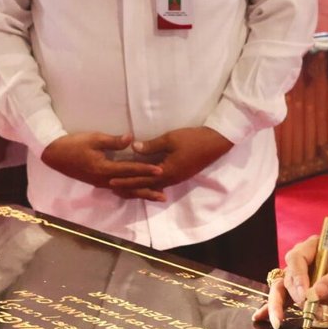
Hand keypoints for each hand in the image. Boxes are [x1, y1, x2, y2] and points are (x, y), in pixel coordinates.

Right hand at [42, 132, 162, 189]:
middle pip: (130, 187)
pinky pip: (119, 189)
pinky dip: (130, 192)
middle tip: (164, 195)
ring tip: (156, 197)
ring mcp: (101, 183)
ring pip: (125, 190)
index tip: (161, 171)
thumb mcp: (93, 139)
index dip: (146, 170)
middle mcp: (104, 180)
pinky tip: (138, 192)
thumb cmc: (74, 144)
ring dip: (141, 194)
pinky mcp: (98, 182)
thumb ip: (113, 141)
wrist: (54, 154)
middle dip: (148, 190)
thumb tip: (131, 138)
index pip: (130, 170)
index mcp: (104, 169)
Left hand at [107, 127, 233, 201]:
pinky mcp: (181, 175)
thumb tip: (133, 149)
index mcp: (166, 171)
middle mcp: (171, 179)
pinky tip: (147, 184)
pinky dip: (151, 184)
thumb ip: (151, 146)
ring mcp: (177, 179)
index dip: (126, 180)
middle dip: (130, 188)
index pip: (141, 179)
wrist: (215, 142)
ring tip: (127, 188)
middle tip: (114, 189)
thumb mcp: (170, 139)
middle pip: (146, 187)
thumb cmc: (192, 139)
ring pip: (154, 187)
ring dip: (140, 187)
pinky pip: (162, 183)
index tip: (112, 181)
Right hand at [254, 234, 327, 328]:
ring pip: (280, 288)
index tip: (305, 294)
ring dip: (278, 305)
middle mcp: (300, 260)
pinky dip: (271, 307)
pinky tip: (259, 317)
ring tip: (278, 322)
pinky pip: (282, 298)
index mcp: (312, 247)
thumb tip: (314, 294)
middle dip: (291, 295)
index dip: (298, 277)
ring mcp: (297, 275)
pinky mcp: (297, 290)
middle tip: (303, 307)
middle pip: (287, 276)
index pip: (296, 260)